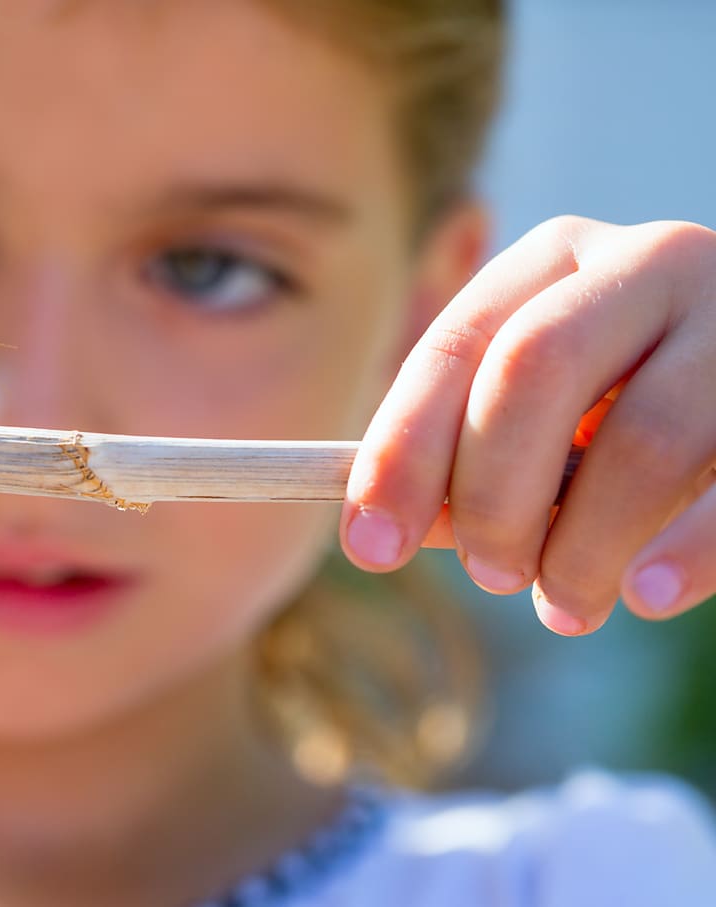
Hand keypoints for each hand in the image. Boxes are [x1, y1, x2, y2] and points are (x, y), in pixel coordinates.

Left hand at [341, 216, 715, 634]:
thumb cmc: (618, 415)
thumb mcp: (537, 416)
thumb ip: (465, 460)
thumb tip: (389, 530)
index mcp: (554, 262)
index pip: (455, 347)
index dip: (403, 452)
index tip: (371, 547)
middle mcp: (646, 264)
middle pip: (534, 369)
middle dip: (492, 494)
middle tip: (489, 575)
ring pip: (645, 440)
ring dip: (584, 547)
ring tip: (565, 607)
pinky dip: (685, 552)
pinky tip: (646, 597)